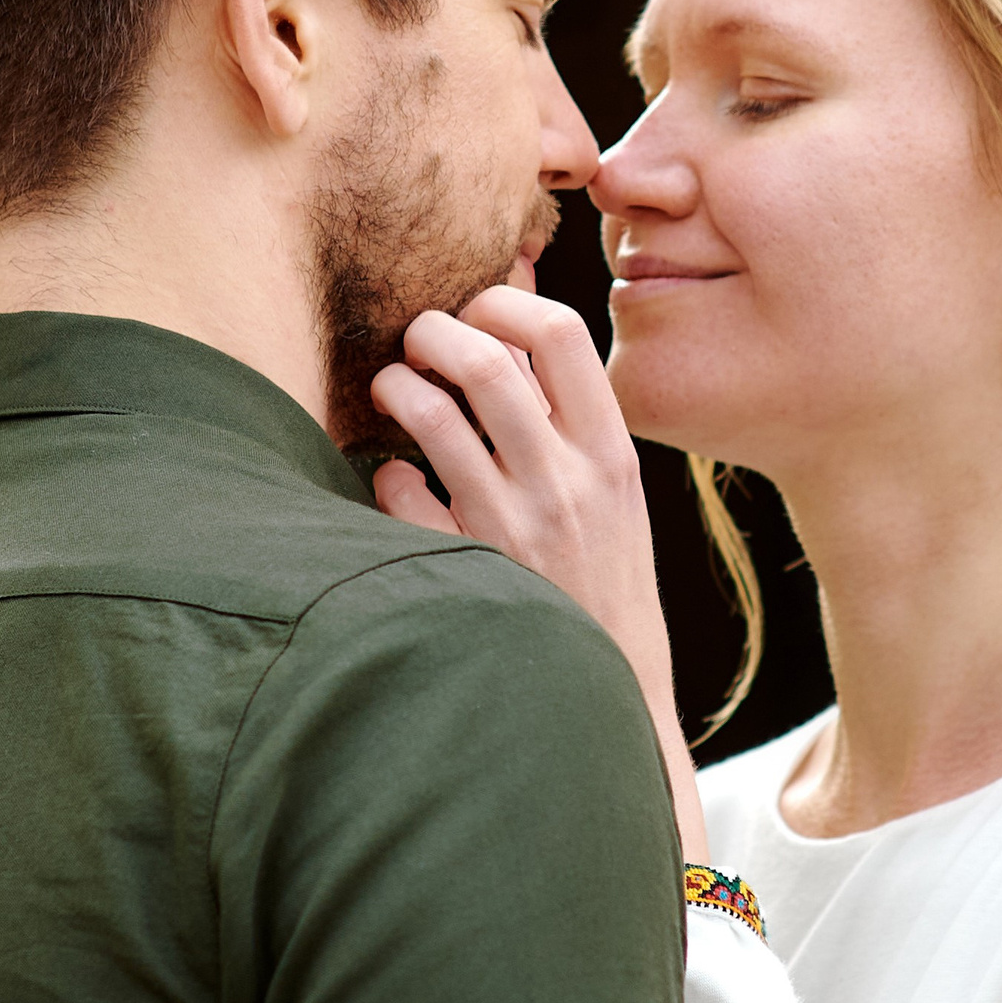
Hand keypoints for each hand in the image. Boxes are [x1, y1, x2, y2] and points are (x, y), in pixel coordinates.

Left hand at [370, 287, 704, 859]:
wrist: (609, 701)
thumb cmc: (605, 585)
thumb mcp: (616, 499)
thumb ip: (572, 421)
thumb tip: (512, 326)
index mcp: (612, 455)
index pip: (561, 333)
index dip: (505, 301)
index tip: (479, 310)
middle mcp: (564, 484)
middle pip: (483, 360)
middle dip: (432, 330)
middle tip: (416, 338)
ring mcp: (510, 528)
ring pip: (430, 414)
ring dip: (396, 385)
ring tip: (391, 389)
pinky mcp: (462, 570)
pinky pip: (397, 489)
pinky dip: (385, 474)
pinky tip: (395, 482)